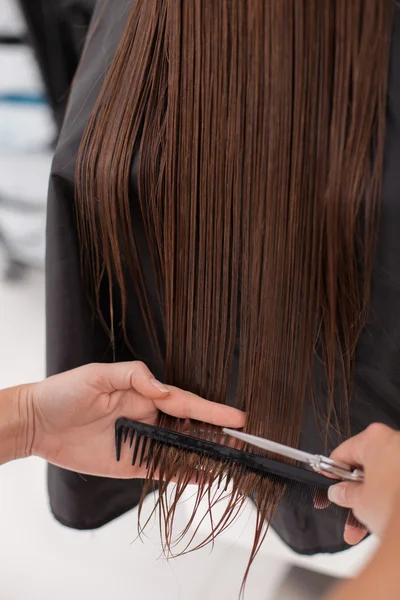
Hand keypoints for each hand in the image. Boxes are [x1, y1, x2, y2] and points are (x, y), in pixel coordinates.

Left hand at [24, 361, 245, 478]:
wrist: (38, 423)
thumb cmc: (64, 392)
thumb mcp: (98, 375)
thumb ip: (133, 376)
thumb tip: (163, 389)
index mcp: (144, 394)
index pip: (186, 402)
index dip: (212, 411)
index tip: (238, 417)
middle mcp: (148, 418)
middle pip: (190, 427)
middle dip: (217, 434)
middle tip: (245, 443)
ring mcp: (141, 442)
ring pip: (180, 450)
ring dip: (205, 455)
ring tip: (233, 461)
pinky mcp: (130, 464)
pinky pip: (162, 470)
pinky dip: (184, 474)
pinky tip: (204, 477)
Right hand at [327, 423, 399, 543]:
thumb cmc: (398, 506)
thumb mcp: (360, 502)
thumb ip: (346, 493)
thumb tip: (340, 492)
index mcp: (374, 439)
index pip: (343, 452)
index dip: (333, 471)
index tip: (330, 482)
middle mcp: (396, 441)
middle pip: (367, 467)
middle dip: (357, 494)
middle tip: (350, 509)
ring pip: (385, 478)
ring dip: (374, 501)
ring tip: (368, 526)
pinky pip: (399, 484)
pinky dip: (393, 500)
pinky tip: (387, 521)